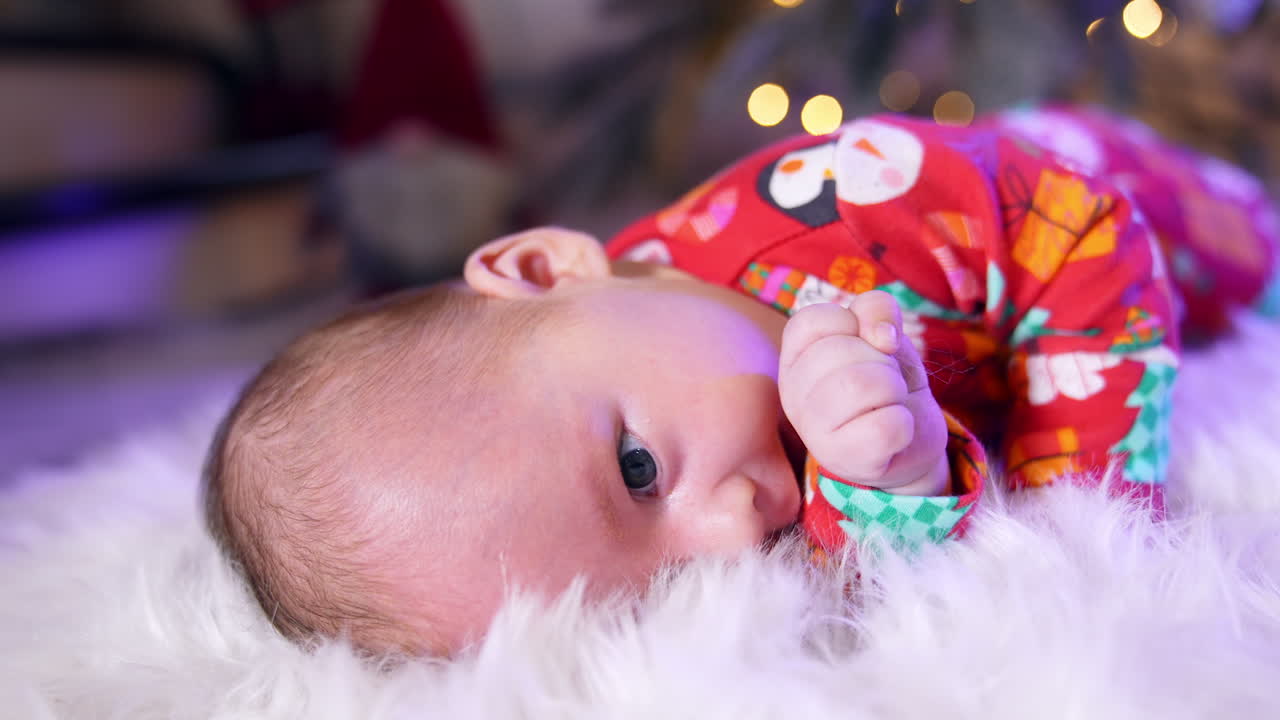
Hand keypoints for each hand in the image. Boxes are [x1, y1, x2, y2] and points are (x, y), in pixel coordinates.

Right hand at [778, 292, 948, 495]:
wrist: (908, 442)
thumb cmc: (886, 381)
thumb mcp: (883, 334)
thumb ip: (876, 309)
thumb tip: (881, 336)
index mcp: (794, 358)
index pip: (814, 319)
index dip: (854, 323)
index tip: (868, 345)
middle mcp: (793, 393)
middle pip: (841, 351)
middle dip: (882, 360)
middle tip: (883, 382)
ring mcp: (811, 430)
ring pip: (863, 385)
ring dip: (894, 390)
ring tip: (889, 404)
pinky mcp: (840, 459)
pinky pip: (886, 426)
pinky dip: (904, 424)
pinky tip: (894, 432)